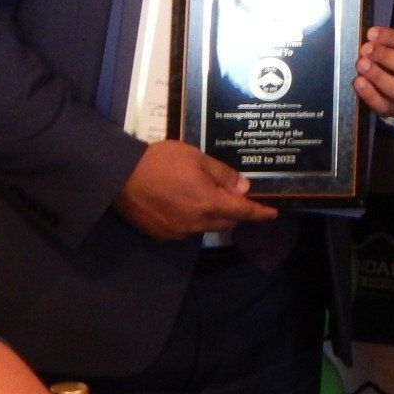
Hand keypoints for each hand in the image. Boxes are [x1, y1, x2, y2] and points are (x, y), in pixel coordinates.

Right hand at [112, 141, 278, 239]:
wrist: (121, 176)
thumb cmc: (163, 162)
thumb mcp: (198, 159)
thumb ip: (223, 175)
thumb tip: (244, 188)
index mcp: (209, 204)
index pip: (242, 212)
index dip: (259, 213)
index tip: (273, 214)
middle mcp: (196, 224)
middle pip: (226, 222)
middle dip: (235, 213)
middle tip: (236, 198)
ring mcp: (178, 232)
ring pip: (206, 227)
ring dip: (213, 216)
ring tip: (206, 198)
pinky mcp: (162, 235)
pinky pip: (186, 230)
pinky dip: (193, 220)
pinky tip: (184, 205)